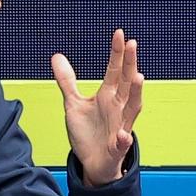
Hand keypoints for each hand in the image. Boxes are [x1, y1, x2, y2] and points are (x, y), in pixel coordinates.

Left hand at [51, 29, 144, 186]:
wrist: (92, 162)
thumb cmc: (87, 132)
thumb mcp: (73, 103)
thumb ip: (67, 81)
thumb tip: (57, 56)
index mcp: (108, 95)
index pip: (115, 70)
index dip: (117, 52)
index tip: (119, 34)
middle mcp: (118, 107)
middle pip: (127, 82)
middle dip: (130, 63)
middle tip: (132, 44)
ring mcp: (120, 125)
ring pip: (132, 107)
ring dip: (137, 93)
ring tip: (139, 77)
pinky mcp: (117, 146)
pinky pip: (122, 142)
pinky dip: (123, 139)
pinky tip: (123, 134)